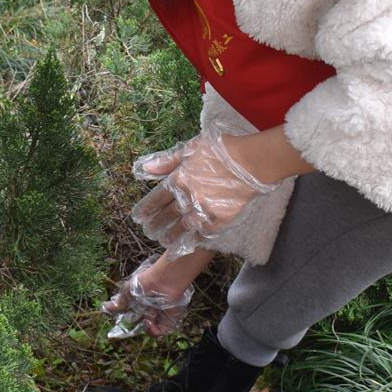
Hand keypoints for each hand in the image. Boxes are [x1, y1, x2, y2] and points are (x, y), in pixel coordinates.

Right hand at [104, 253, 201, 337]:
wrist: (164, 280)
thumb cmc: (145, 282)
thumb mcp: (128, 292)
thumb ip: (119, 302)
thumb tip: (104, 307)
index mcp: (138, 302)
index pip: (129, 315)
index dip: (123, 320)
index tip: (117, 326)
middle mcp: (147, 310)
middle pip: (138, 324)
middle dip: (133, 325)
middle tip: (132, 321)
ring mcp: (157, 315)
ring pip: (147, 329)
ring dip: (143, 327)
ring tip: (145, 319)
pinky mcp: (168, 320)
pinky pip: (159, 331)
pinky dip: (153, 330)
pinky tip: (149, 322)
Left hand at [130, 130, 291, 253]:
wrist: (252, 161)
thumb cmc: (222, 149)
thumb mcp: (191, 148)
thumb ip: (168, 161)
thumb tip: (146, 169)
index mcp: (179, 179)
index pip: (157, 199)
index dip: (147, 209)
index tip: (139, 218)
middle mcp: (188, 198)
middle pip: (167, 215)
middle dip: (156, 224)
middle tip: (149, 232)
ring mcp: (204, 210)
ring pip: (182, 228)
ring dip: (172, 235)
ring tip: (165, 241)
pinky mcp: (220, 219)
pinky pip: (203, 233)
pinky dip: (195, 239)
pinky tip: (189, 242)